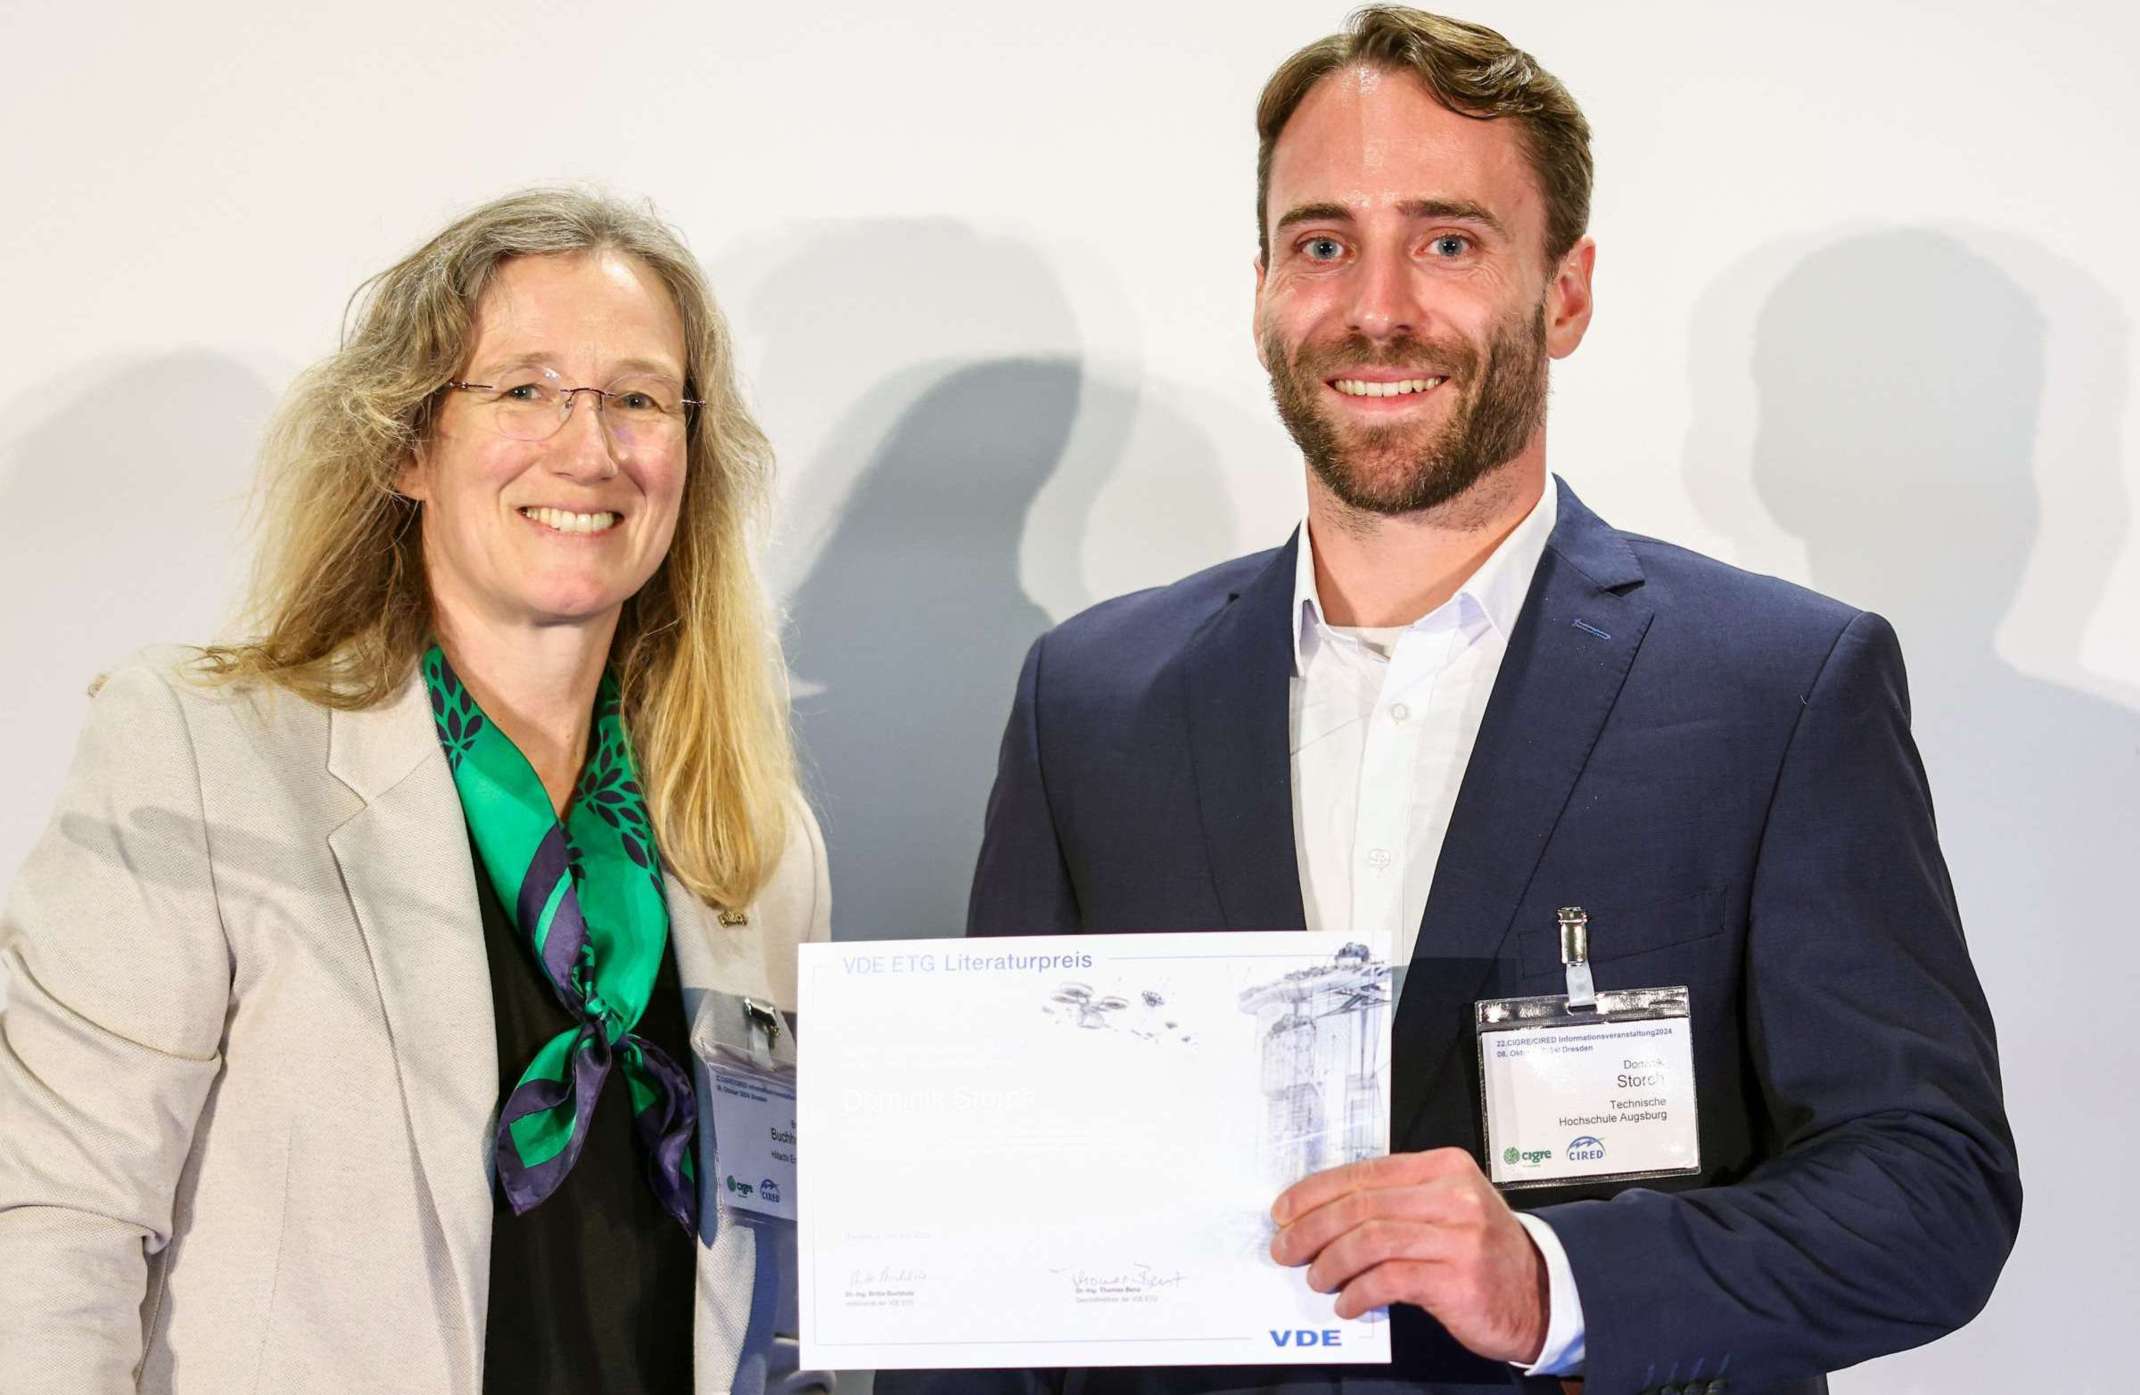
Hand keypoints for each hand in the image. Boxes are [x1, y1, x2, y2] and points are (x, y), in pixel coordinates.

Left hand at [1269, 1148, 1548, 1364]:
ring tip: (1316, 1279)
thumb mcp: (1446, 1208)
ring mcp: (1459, 1237)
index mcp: (1444, 1168)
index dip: (1315, 1191)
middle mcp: (1453, 1196)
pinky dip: (1359, 1292)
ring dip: (1331, 1262)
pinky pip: (1390, 1280)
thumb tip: (1320, 1215)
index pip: (1365, 1172)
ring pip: (1371, 1240)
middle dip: (1312, 1228)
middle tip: (1285, 1249)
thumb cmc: (1482, 1251)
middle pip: (1362, 1205)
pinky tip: (1348, 1303)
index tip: (1284, 1211)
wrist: (1540, 1293)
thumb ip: (1395, 1202)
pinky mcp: (1458, 1279)